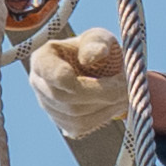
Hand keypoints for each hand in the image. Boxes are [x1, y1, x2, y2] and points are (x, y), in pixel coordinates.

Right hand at [28, 19, 138, 139]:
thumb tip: (90, 58)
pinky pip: (81, 127)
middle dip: (100, 94)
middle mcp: (39, 84)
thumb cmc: (97, 48)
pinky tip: (115, 104)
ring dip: (105, 107)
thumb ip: (96, 43)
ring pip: (75, 116)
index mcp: (43, 59)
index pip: (52, 74)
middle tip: (126, 86)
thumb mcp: (98, 38)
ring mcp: (48, 106)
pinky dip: (102, 117)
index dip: (73, 79)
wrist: (98, 68)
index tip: (103, 73)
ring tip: (125, 94)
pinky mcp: (61, 122)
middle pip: (66, 99)